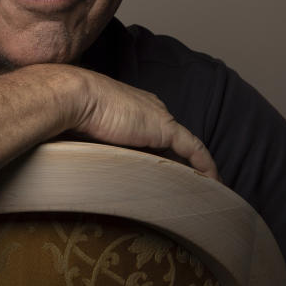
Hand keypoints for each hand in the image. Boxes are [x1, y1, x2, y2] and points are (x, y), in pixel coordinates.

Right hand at [61, 67, 219, 180]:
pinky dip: (205, 165)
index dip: (161, 153)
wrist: (75, 96)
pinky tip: (213, 183)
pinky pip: (194, 149)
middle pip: (172, 141)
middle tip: (187, 186)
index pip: (153, 133)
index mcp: (131, 108)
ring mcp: (158, 118)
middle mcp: (149, 110)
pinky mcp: (164, 128)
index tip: (164, 172)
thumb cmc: (71, 113)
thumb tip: (89, 166)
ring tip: (203, 188)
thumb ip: (97, 145)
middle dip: (181, 162)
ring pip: (185, 146)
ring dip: (195, 167)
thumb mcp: (87, 132)